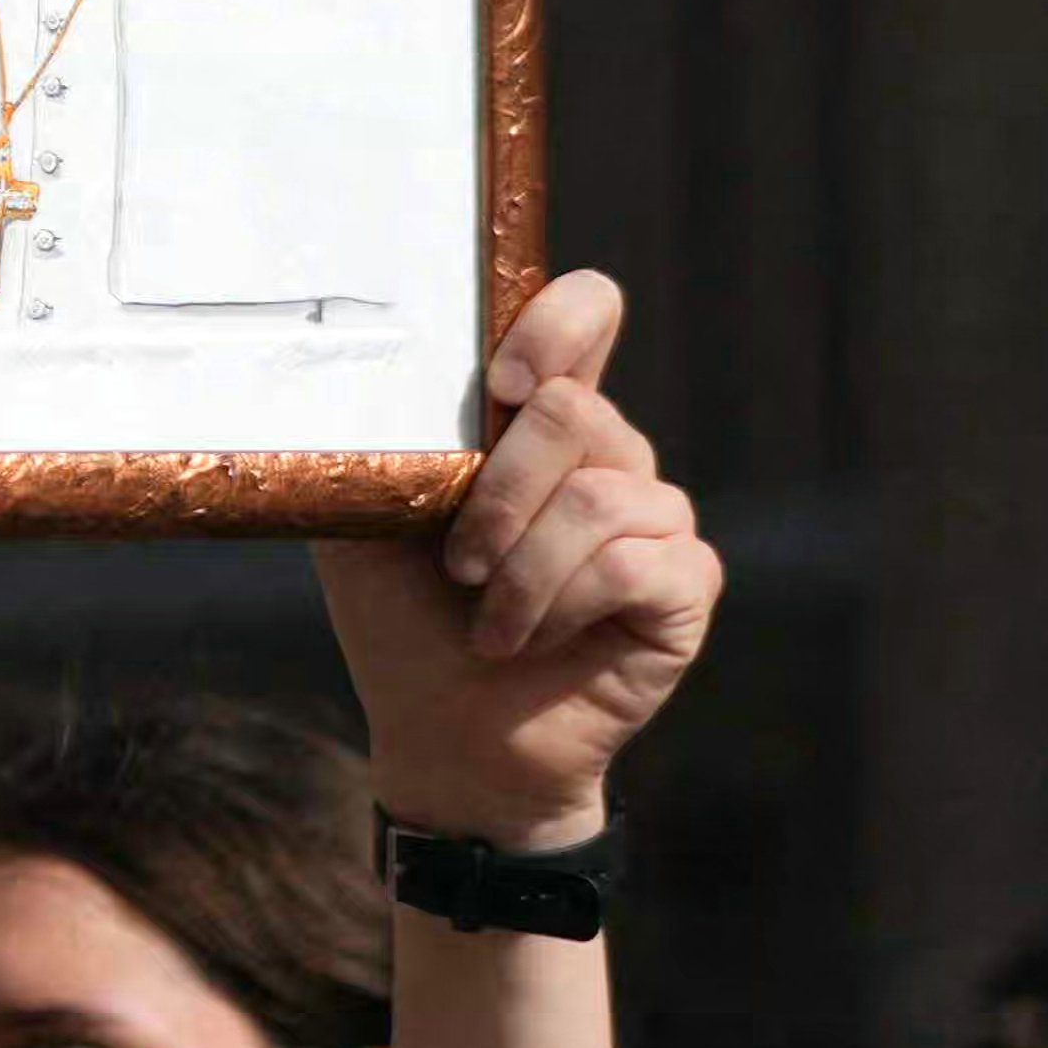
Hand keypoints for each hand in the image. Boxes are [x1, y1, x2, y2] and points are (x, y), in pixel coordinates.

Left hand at [316, 269, 717, 841]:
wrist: (443, 733)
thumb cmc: (405, 621)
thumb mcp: (365, 522)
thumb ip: (382, 445)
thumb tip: (360, 381)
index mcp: (537, 424)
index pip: (587, 314)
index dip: (557, 322)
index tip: (497, 385)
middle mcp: (610, 458)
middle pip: (577, 410)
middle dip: (497, 495)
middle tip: (459, 564)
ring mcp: (657, 520)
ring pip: (598, 497)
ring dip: (519, 572)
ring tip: (488, 621)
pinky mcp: (686, 585)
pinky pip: (632, 564)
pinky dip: (560, 607)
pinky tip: (532, 640)